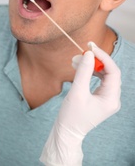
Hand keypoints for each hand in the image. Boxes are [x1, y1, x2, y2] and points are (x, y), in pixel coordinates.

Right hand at [40, 42, 120, 165]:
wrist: (66, 132)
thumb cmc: (71, 116)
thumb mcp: (77, 92)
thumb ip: (83, 72)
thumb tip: (88, 54)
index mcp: (111, 99)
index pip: (113, 71)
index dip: (103, 57)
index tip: (90, 47)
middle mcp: (112, 98)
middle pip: (109, 72)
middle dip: (96, 61)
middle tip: (81, 53)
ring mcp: (106, 98)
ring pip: (103, 75)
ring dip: (91, 66)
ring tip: (76, 60)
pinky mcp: (99, 98)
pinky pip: (98, 81)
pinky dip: (90, 73)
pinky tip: (80, 68)